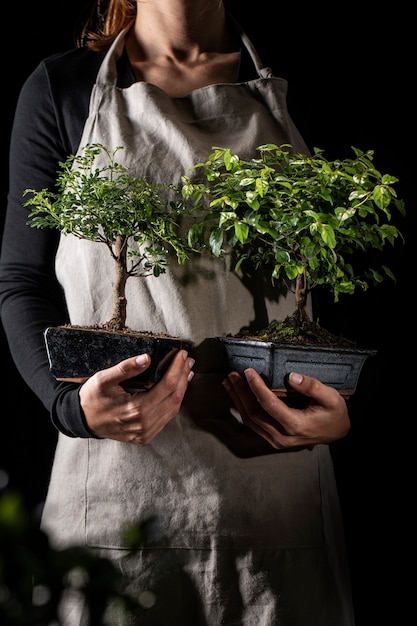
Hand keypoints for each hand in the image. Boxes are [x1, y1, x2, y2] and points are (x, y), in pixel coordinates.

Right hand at [77, 350, 194, 444]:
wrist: (82, 421)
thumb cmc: (92, 399)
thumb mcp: (103, 379)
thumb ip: (125, 368)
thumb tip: (146, 358)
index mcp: (135, 409)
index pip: (167, 386)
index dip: (177, 368)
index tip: (182, 354)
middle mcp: (143, 424)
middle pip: (175, 398)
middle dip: (184, 376)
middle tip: (188, 361)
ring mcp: (145, 433)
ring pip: (173, 409)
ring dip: (182, 389)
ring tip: (186, 372)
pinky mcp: (145, 437)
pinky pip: (166, 418)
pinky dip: (174, 402)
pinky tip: (176, 390)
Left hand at [222, 368, 349, 448]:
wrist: (336, 433)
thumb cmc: (333, 413)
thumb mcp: (331, 397)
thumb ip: (313, 386)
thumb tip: (292, 376)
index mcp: (296, 425)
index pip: (270, 404)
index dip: (256, 387)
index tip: (248, 371)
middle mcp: (282, 436)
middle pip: (254, 413)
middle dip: (241, 392)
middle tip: (232, 374)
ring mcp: (276, 440)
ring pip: (249, 420)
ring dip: (237, 400)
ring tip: (229, 382)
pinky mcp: (272, 439)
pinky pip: (252, 424)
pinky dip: (242, 408)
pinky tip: (236, 395)